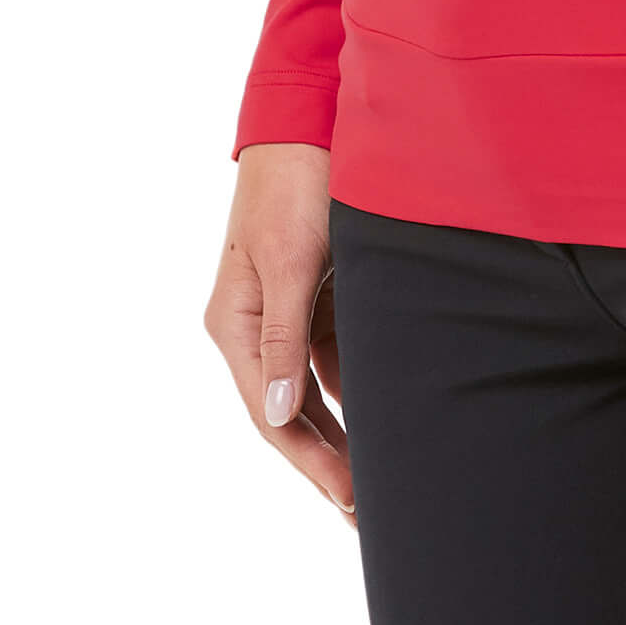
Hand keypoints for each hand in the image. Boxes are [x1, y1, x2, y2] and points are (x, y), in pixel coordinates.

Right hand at [204, 142, 355, 517]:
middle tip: (369, 511)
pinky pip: (337, 350)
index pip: (272, 413)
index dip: (311, 461)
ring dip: (346, 426)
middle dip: (328, 460)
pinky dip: (359, 381)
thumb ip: (284, 337)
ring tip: (384, 476)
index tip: (351, 500)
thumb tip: (280, 413)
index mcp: (235, 321)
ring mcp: (287, 306)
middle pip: (292, 409)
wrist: (309, 113)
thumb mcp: (291, 258)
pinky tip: (390, 410)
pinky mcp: (317, 289)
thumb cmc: (295, 181)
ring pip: (317, 385)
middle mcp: (255, 322)